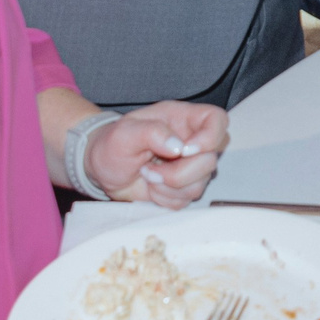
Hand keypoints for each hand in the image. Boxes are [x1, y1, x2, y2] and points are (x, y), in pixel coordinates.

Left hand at [88, 101, 229, 207]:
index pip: (217, 120)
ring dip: (169, 186)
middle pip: (211, 159)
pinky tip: (151, 186)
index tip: (186, 151)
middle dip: (180, 172)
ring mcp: (189, 167)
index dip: (210, 137)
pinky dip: (165, 198)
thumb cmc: (113, 145)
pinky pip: (186, 200)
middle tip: (151, 170)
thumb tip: (177, 146)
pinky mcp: (182, 189)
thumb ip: (152, 132)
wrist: (103, 170)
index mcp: (183, 119)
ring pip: (200, 184)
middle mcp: (191, 142)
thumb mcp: (125, 133)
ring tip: (148, 175)